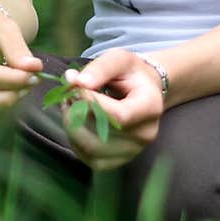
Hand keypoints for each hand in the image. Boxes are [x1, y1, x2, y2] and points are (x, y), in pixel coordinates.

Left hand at [59, 49, 164, 172]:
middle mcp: (145, 134)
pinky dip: (75, 140)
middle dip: (77, 113)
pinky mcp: (118, 161)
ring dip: (72, 127)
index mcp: (150, 107)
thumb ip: (100, 68)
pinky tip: (77, 123)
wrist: (144, 92)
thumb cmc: (130, 73)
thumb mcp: (119, 59)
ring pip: (91, 148)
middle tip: (68, 95)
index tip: (76, 87)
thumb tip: (77, 83)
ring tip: (71, 106)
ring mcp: (133, 151)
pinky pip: (88, 158)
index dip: (91, 103)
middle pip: (102, 135)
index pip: (119, 115)